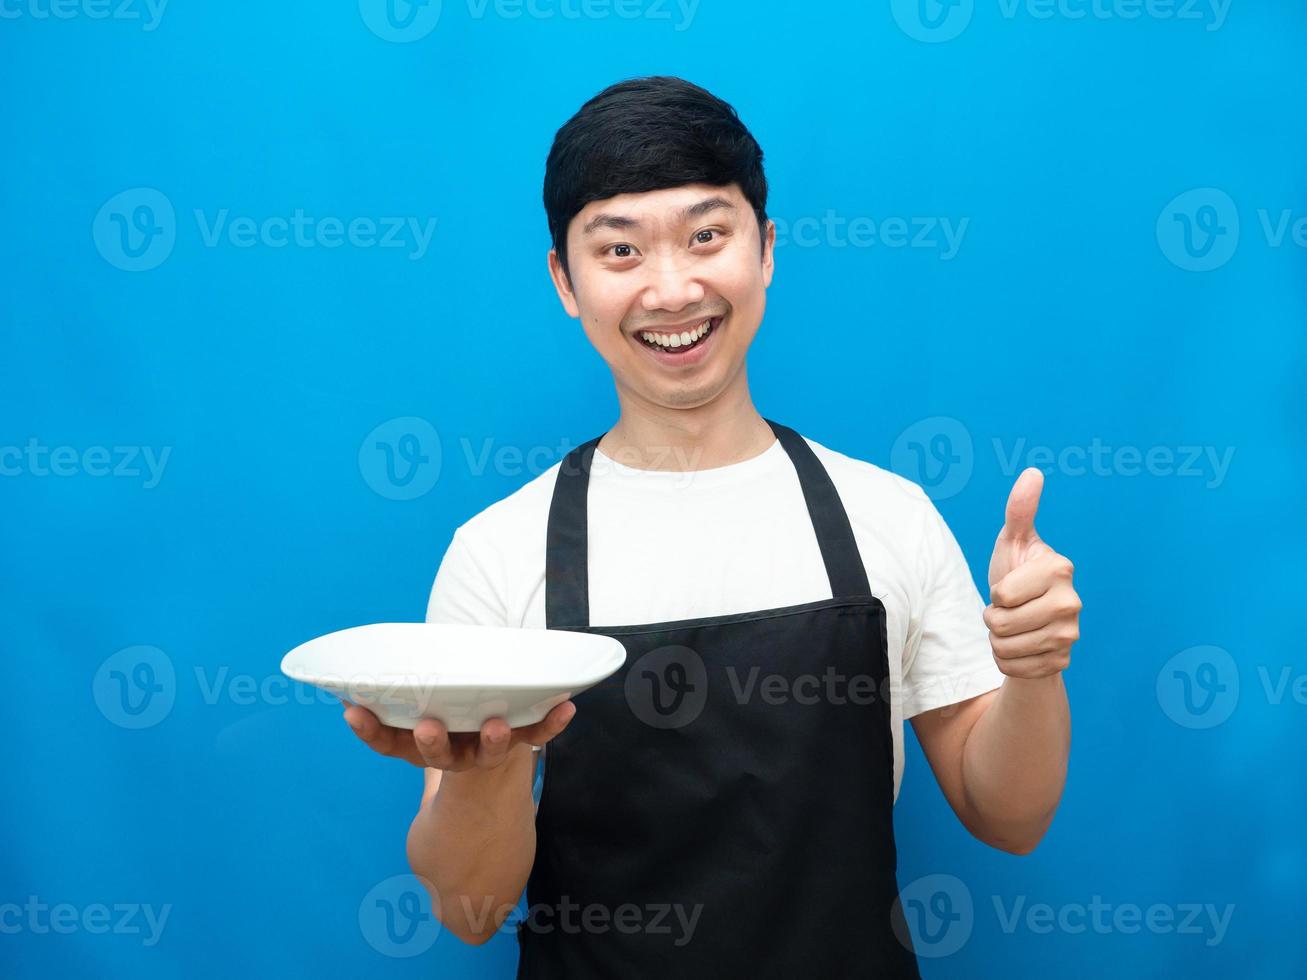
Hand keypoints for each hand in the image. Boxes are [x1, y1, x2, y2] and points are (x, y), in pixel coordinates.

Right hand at [340, 698, 576, 770]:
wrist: (491, 761)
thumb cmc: (450, 713)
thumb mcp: (428, 702)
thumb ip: (414, 681)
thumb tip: (379, 647)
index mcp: (421, 742)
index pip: (389, 742)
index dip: (371, 731)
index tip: (353, 712)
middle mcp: (451, 752)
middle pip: (437, 753)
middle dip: (431, 742)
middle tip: (428, 728)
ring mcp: (485, 751)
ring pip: (487, 753)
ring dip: (493, 741)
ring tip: (497, 727)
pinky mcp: (518, 742)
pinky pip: (535, 736)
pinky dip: (550, 724)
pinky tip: (566, 707)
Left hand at [984, 467, 1081, 678]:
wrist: (1025, 620)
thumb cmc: (1016, 572)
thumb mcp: (1013, 540)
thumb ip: (1020, 509)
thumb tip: (1033, 472)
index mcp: (1060, 569)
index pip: (1001, 595)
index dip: (995, 594)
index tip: (1010, 586)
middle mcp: (1072, 603)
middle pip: (1000, 625)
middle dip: (993, 619)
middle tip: (1009, 609)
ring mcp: (1072, 635)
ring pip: (1004, 649)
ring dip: (998, 640)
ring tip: (1014, 626)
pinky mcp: (1063, 662)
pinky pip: (1014, 668)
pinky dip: (1007, 660)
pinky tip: (1022, 647)